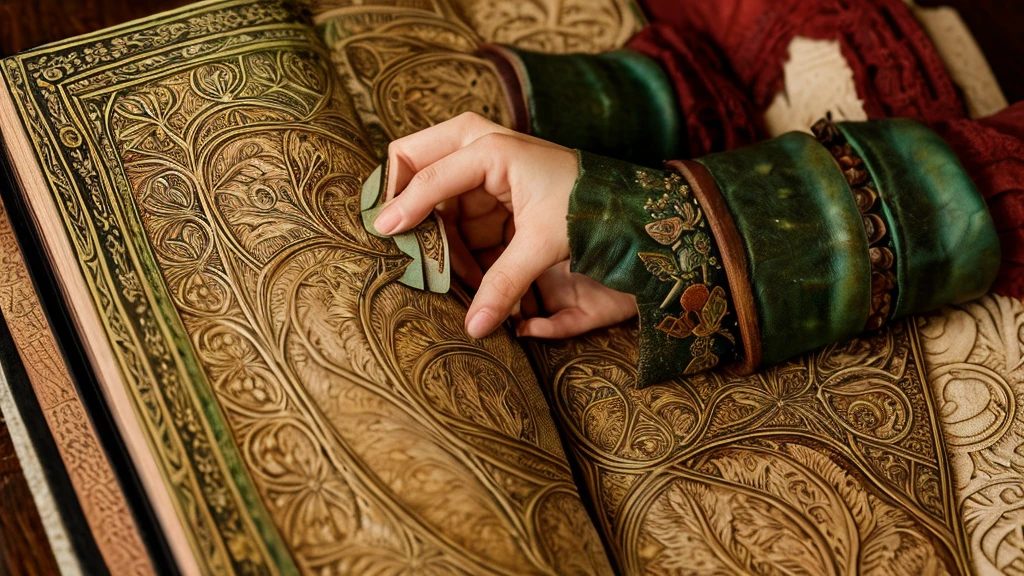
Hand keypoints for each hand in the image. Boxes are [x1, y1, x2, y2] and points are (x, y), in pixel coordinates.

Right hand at [373, 112, 636, 338]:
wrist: (628, 207)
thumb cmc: (589, 210)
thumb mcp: (543, 244)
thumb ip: (504, 284)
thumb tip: (474, 327)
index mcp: (493, 150)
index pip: (431, 176)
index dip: (403, 206)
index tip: (382, 232)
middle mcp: (482, 148)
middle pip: (417, 157)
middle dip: (403, 194)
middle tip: (390, 231)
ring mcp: (484, 165)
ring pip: (434, 191)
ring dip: (430, 228)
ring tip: (434, 267)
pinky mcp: (490, 188)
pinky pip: (454, 211)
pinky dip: (450, 238)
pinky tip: (457, 269)